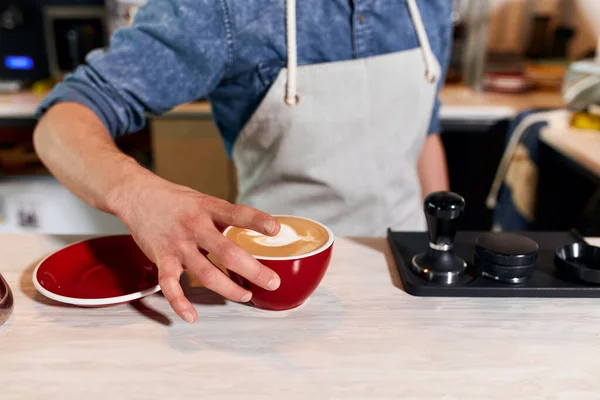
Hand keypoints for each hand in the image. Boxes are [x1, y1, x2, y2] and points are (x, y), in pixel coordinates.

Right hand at [111, 177, 280, 322]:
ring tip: (245, 295)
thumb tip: (255, 231)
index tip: (275, 230)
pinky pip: (170, 285)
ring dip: (228, 288)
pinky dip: (180, 302)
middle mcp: (195, 226)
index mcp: (209, 208)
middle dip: (253, 270)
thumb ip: (224, 218)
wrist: (137, 195)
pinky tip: (192, 316)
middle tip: (271, 281)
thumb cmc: (176, 201)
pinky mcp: (161, 258)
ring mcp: (178, 244)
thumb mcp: (204, 201)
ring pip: (205, 272)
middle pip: (227, 251)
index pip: (237, 214)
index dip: (257, 221)